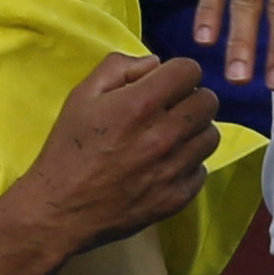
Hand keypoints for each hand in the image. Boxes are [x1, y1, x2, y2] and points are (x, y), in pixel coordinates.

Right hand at [13, 52, 220, 253]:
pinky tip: (166, 165)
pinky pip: (202, 169)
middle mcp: (164, 134)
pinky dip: (189, 164)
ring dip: (194, 130)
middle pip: (208, 101)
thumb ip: (118, 67)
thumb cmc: (68, 149)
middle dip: (191, 97)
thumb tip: (154, 63)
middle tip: (171, 108)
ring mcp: (174, 169)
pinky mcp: (178, 197)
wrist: (62, 211)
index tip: (166, 82)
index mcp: (140, 104)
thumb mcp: (82, 96)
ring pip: (211, 135)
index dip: (178, 72)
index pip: (190, 70)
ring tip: (171, 136)